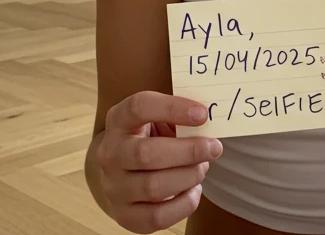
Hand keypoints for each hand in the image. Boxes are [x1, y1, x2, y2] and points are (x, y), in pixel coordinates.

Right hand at [95, 91, 222, 232]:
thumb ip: (180, 117)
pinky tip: (193, 190)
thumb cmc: (151, 137)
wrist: (124, 170)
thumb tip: (211, 121)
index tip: (203, 114)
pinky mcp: (124, 215)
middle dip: (188, 152)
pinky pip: (157, 217)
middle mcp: (110, 153)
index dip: (172, 108)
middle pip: (146, 154)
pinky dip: (184, 204)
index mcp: (118, 120)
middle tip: (214, 148)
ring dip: (188, 177)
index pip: (139, 107)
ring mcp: (114, 187)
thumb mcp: (159, 119)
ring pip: (153, 187)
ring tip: (202, 168)